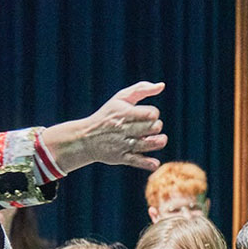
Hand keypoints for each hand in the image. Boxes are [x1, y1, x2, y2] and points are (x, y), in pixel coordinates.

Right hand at [50, 82, 168, 172]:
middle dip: (156, 127)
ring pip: (147, 144)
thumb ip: (141, 89)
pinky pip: (137, 161)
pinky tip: (155, 163)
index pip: (150, 114)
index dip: (154, 113)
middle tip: (152, 128)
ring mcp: (122, 144)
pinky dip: (148, 163)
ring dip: (157, 142)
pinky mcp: (121, 158)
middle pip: (152, 128)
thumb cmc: (109, 115)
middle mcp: (123, 129)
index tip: (150, 115)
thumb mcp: (121, 98)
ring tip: (159, 139)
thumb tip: (161, 85)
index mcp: (124, 113)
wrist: (86, 137)